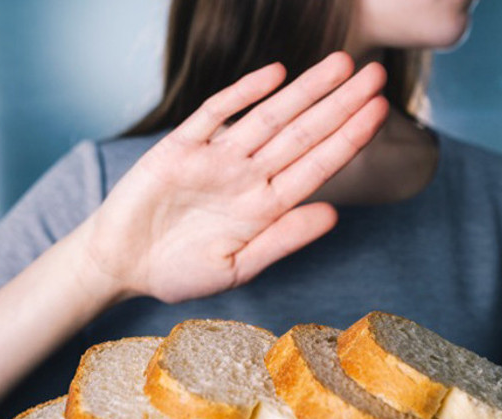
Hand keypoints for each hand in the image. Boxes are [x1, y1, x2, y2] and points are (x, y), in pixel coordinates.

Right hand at [86, 52, 387, 302]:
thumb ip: (282, 240)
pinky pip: (215, 113)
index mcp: (265, 206)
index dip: (349, 139)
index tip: (381, 113)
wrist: (121, 264)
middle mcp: (248, 176)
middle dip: (340, 103)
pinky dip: (244, 92)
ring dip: (304, 90)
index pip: (317, 166)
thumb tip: (333, 215)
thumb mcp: (236, 267)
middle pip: (303, 133)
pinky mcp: (180, 146)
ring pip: (268, 116)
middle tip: (377, 74)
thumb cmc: (178, 272)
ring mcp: (216, 158)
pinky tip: (275, 73)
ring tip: (341, 64)